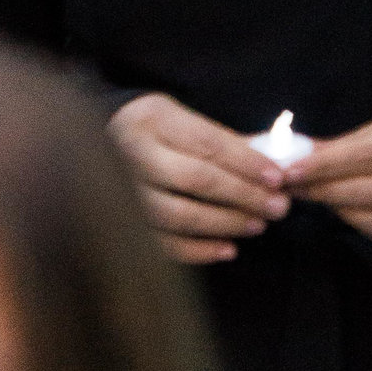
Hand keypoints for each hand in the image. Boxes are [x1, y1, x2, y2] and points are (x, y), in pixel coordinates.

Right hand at [109, 91, 297, 263]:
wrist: (93, 142)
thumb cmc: (154, 131)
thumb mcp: (182, 119)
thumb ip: (224, 140)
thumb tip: (275, 160)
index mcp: (154, 120)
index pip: (208, 142)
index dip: (246, 162)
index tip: (278, 178)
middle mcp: (133, 154)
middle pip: (195, 179)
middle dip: (242, 195)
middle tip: (277, 207)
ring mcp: (121, 191)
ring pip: (177, 215)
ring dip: (223, 223)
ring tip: (257, 225)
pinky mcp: (119, 224)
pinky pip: (160, 244)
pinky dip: (197, 251)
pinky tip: (227, 249)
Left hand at [294, 102, 371, 251]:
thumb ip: (351, 142)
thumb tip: (298, 154)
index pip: (368, 156)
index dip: (326, 166)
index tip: (291, 171)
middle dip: (327, 191)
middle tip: (295, 188)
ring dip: (344, 213)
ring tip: (323, 200)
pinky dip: (369, 228)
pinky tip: (353, 214)